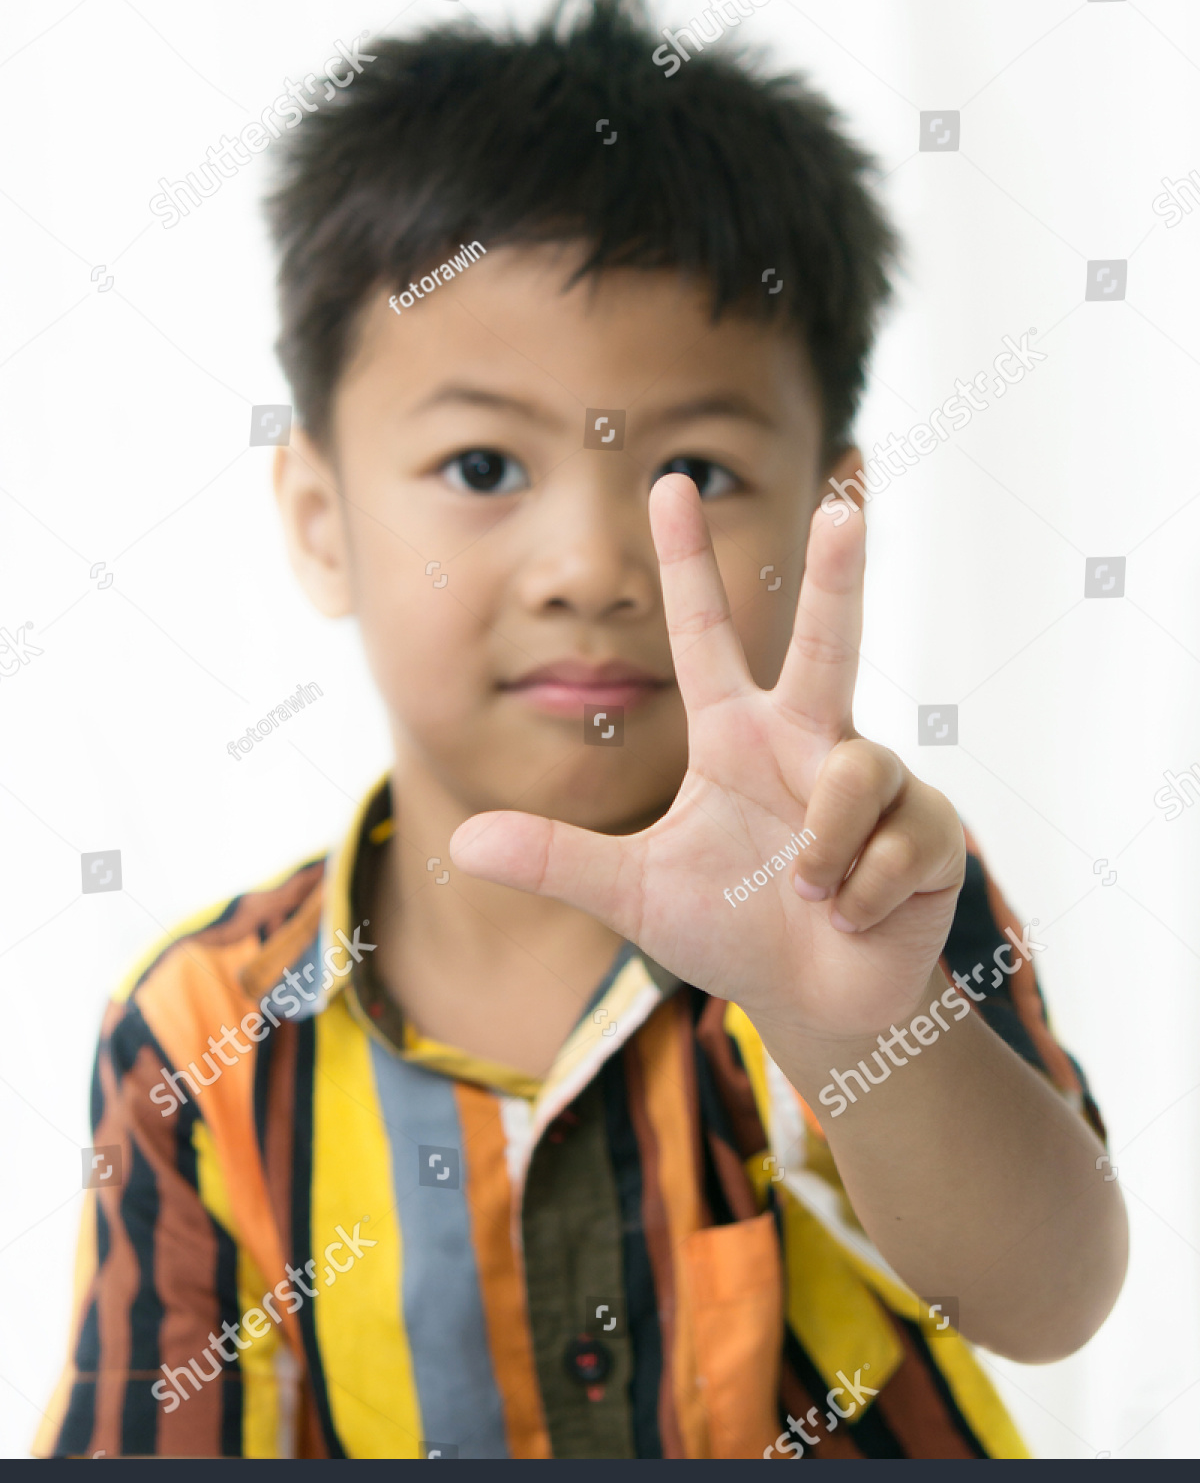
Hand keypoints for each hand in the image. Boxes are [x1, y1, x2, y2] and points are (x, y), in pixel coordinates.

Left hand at [449, 474, 964, 1043]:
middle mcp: (808, 739)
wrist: (815, 1000)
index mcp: (735, 737)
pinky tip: (857, 915)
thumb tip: (462, 842)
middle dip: (838, 574)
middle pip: (828, 639)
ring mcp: (875, 779)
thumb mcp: (634, 893)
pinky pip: (898, 840)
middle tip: (844, 505)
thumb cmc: (729, 929)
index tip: (669, 483)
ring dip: (825, 854)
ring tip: (812, 895)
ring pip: (857, 776)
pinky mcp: (933, 826)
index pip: (706, 635)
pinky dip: (864, 894)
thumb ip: (558, 861)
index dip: (688, 563)